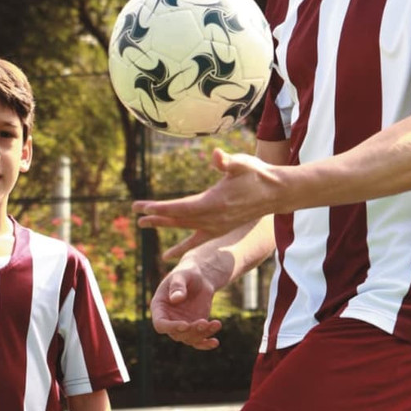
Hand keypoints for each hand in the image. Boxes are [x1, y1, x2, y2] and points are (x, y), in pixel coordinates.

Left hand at [135, 148, 279, 239]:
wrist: (276, 193)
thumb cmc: (257, 174)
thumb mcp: (243, 163)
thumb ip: (227, 161)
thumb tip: (216, 154)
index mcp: (213, 203)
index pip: (180, 207)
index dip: (160, 208)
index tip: (142, 207)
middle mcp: (212, 219)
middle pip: (177, 219)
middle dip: (155, 216)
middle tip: (135, 214)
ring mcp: (216, 226)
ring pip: (183, 228)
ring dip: (163, 225)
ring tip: (142, 224)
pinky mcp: (219, 229)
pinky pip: (196, 241)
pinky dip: (181, 248)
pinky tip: (167, 256)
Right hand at [149, 260, 222, 349]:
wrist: (200, 278)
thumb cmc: (187, 273)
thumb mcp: (182, 275)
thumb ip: (178, 286)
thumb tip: (176, 299)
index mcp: (159, 307)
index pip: (160, 324)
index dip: (171, 327)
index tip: (185, 325)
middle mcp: (168, 320)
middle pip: (176, 334)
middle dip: (191, 330)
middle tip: (204, 321)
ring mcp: (182, 325)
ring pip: (189, 338)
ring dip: (202, 334)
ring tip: (216, 323)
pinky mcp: (194, 328)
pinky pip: (198, 340)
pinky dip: (206, 343)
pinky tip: (215, 342)